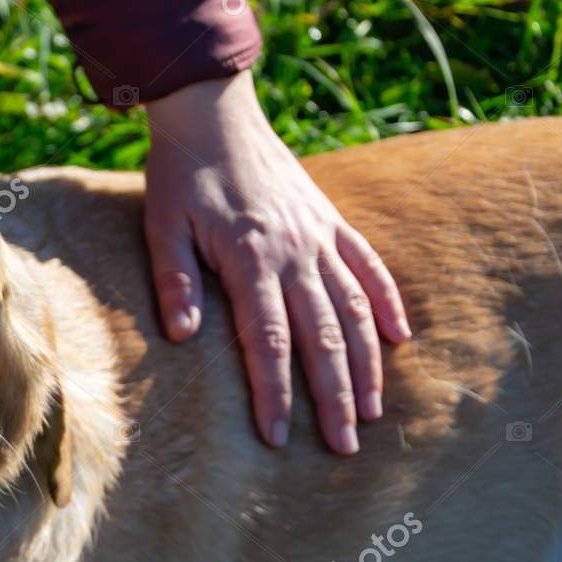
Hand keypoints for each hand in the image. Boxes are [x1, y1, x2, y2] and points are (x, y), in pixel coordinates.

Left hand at [143, 71, 409, 453]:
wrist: (211, 113)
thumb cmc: (178, 176)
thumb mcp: (161, 227)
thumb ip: (175, 281)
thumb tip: (182, 336)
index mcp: (251, 258)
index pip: (268, 341)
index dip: (275, 393)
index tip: (279, 437)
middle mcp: (295, 251)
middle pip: (323, 337)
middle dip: (334, 397)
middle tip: (343, 449)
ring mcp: (319, 235)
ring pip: (354, 309)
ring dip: (366, 364)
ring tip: (372, 412)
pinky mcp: (331, 219)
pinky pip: (369, 266)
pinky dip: (388, 303)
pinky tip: (400, 340)